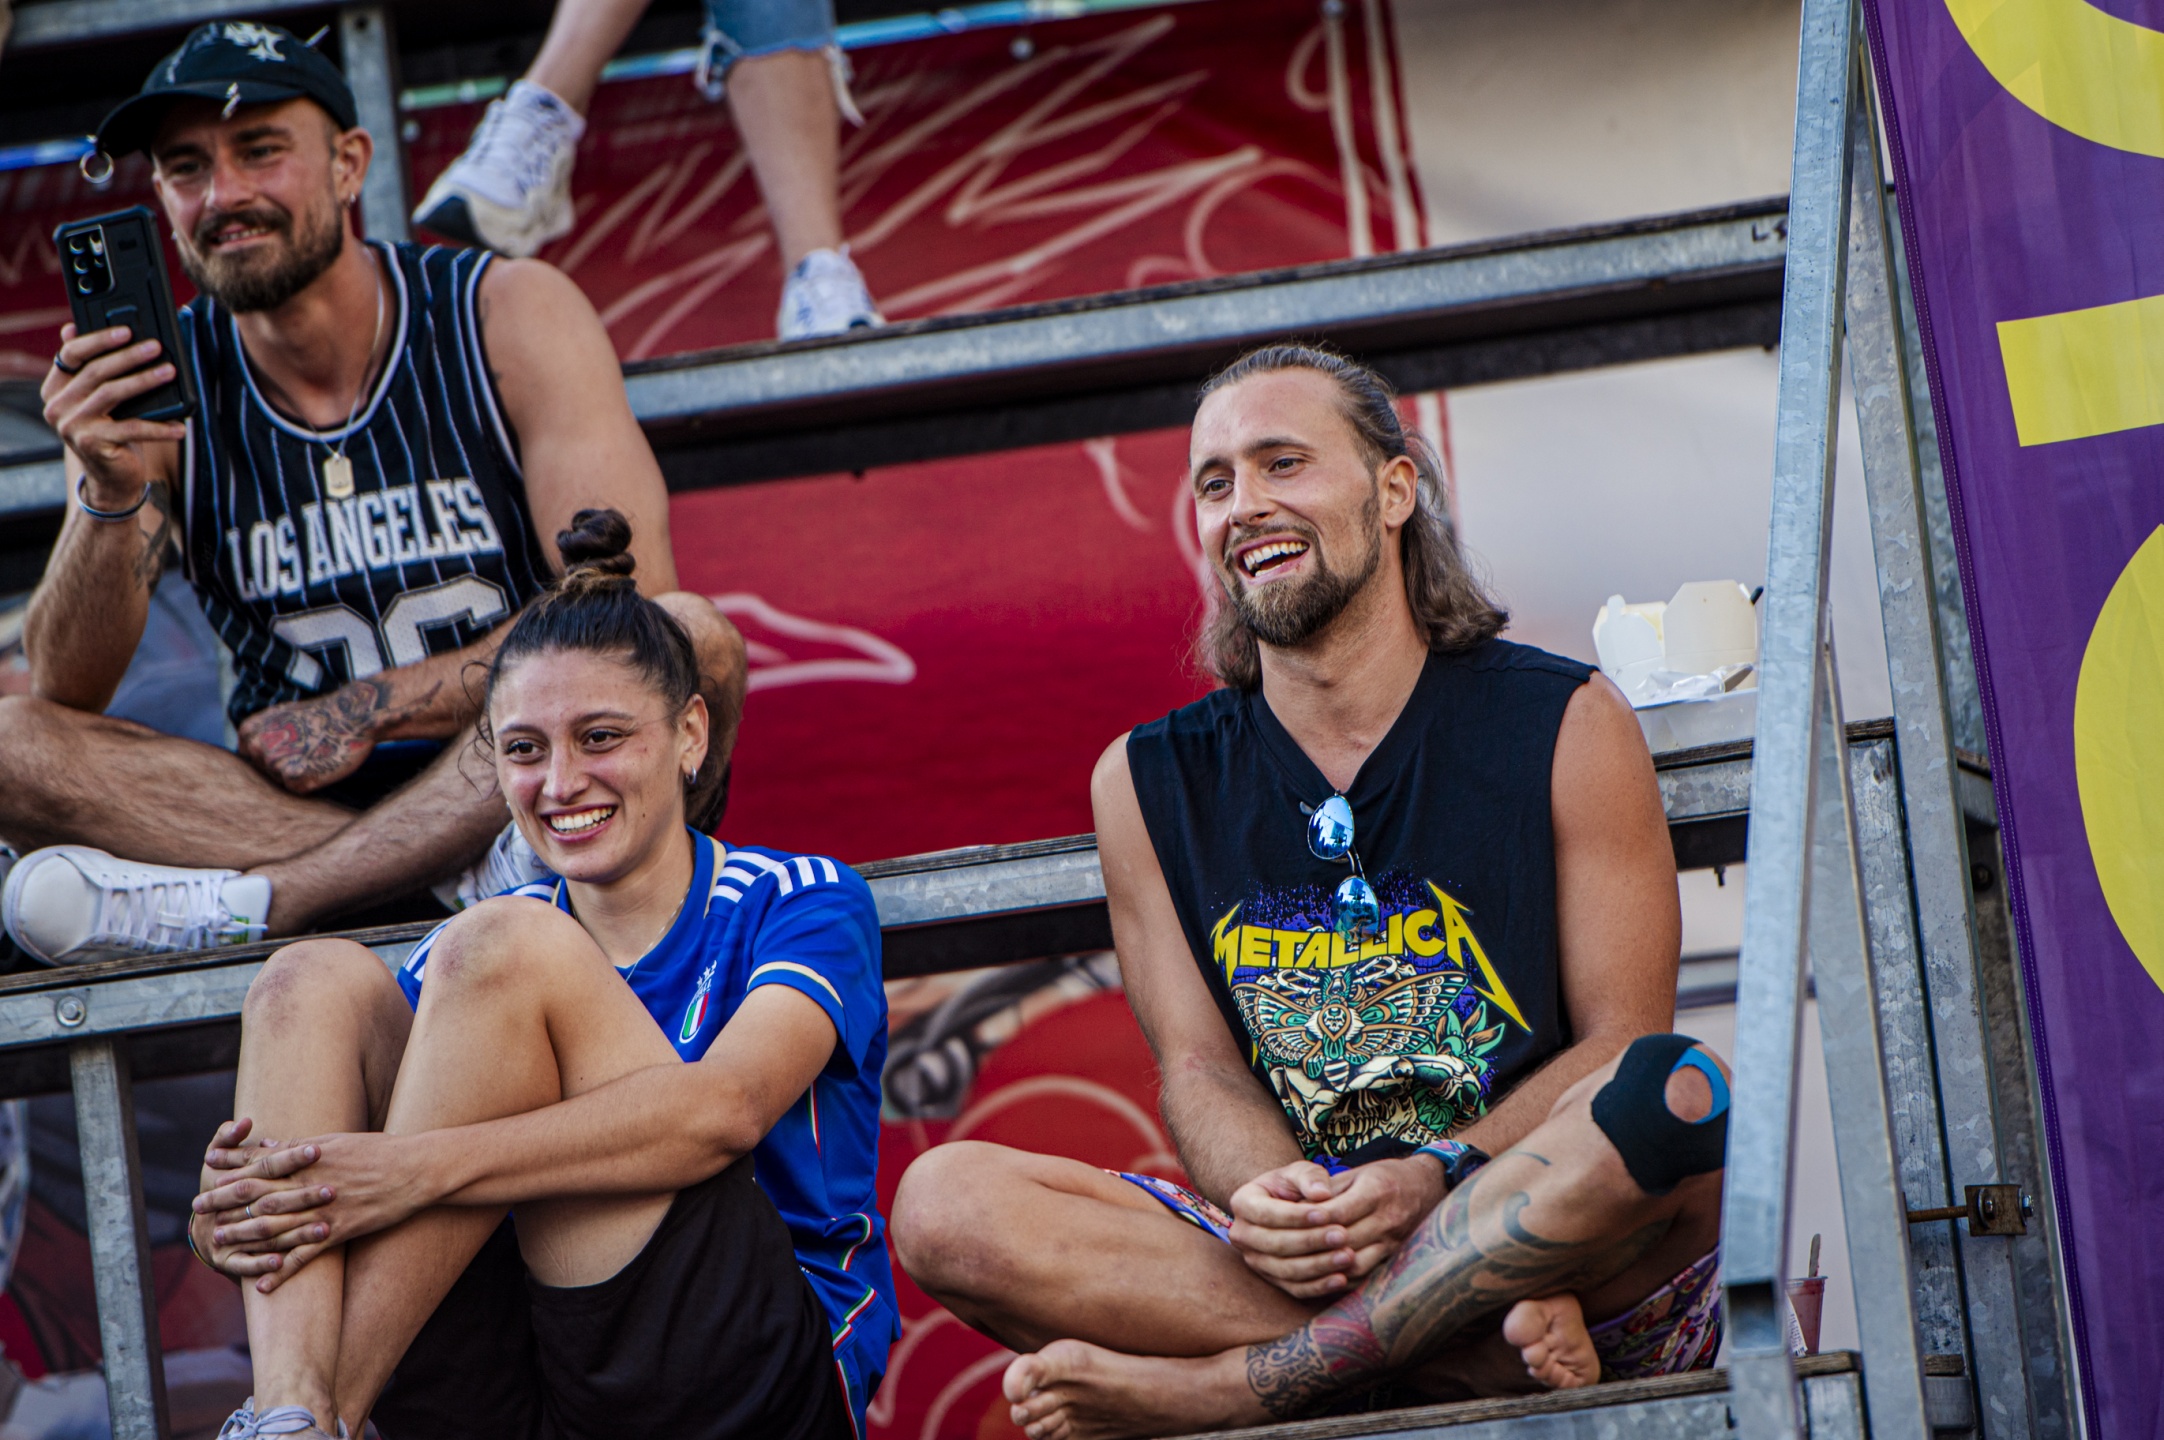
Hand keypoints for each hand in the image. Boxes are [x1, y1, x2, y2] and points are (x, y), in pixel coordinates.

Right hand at [42, 323, 185, 507]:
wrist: (111, 477)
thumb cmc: (113, 430)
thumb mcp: (102, 400)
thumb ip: (96, 369)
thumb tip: (101, 330)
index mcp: (55, 388)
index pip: (70, 354)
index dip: (98, 339)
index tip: (126, 330)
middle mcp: (57, 406)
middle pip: (95, 371)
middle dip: (129, 356)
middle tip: (156, 347)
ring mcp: (72, 426)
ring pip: (112, 394)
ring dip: (144, 381)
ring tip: (169, 372)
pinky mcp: (93, 444)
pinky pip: (131, 429)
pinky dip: (158, 427)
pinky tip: (179, 426)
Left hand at [194, 1129, 433, 1292]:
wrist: (416, 1170)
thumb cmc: (381, 1151)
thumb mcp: (340, 1142)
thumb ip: (303, 1147)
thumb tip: (273, 1146)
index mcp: (310, 1160)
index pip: (261, 1165)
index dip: (232, 1170)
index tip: (208, 1174)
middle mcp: (311, 1186)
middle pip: (258, 1196)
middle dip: (225, 1203)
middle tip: (198, 1210)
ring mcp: (324, 1211)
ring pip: (275, 1228)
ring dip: (244, 1236)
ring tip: (219, 1243)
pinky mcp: (340, 1232)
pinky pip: (305, 1256)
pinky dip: (283, 1271)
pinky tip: (263, 1283)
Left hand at [237, 680, 399, 792]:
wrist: (351, 715)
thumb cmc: (321, 715)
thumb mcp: (280, 714)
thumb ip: (260, 733)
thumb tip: (248, 750)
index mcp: (249, 731)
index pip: (250, 757)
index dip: (271, 754)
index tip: (290, 746)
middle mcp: (257, 747)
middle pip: (265, 771)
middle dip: (283, 765)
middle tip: (307, 749)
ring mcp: (275, 763)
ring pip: (280, 781)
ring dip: (297, 773)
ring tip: (315, 754)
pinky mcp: (294, 778)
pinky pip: (296, 788)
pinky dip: (309, 781)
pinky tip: (320, 763)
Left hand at [1227, 1155, 1445, 1298]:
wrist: (1427, 1187)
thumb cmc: (1384, 1178)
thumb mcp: (1357, 1173)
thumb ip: (1328, 1190)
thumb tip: (1294, 1207)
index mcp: (1376, 1191)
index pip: (1336, 1213)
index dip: (1310, 1222)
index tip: (1286, 1224)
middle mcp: (1388, 1218)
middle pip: (1344, 1241)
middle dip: (1314, 1247)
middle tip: (1286, 1249)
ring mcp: (1395, 1241)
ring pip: (1356, 1264)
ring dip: (1328, 1268)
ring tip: (1303, 1265)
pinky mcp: (1397, 1257)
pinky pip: (1369, 1276)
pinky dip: (1345, 1279)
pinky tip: (1325, 1276)